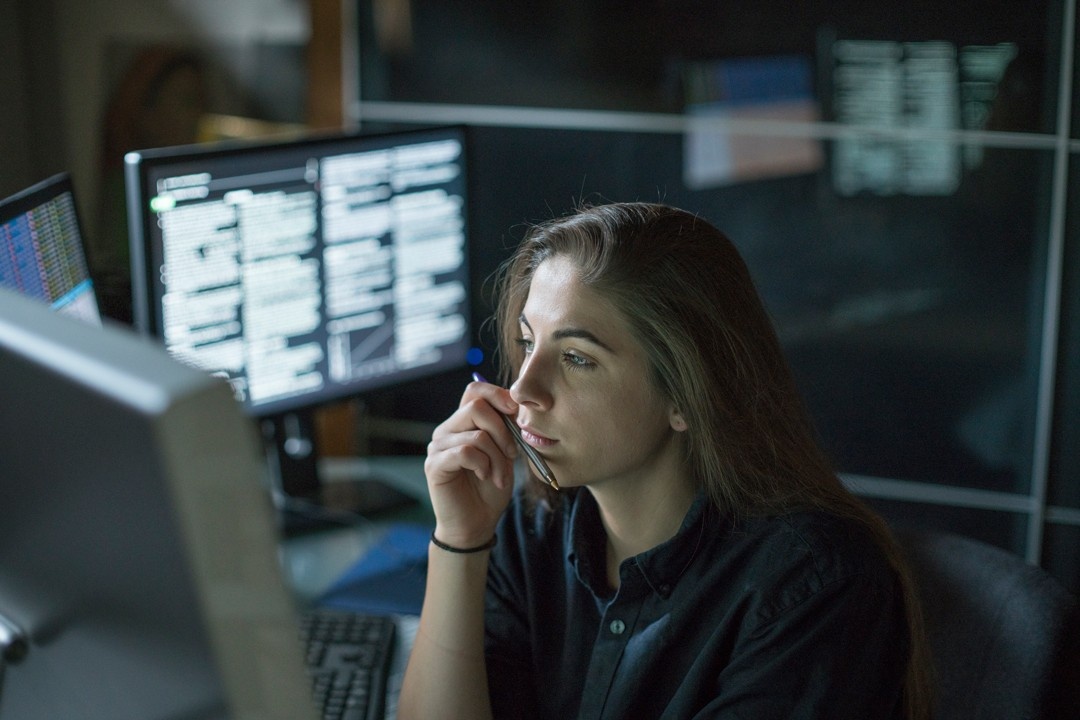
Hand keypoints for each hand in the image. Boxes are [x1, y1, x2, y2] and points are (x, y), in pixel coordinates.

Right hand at [424, 378, 518, 547]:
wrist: (477, 523)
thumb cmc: (491, 488)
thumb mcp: (505, 453)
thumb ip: (506, 428)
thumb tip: (515, 403)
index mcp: (463, 423)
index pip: (474, 390)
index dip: (497, 394)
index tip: (517, 411)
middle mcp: (447, 429)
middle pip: (476, 406)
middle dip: (503, 430)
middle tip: (512, 454)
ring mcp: (437, 446)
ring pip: (476, 434)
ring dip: (497, 457)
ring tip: (499, 475)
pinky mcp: (434, 464)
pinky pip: (465, 452)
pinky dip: (483, 465)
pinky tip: (485, 477)